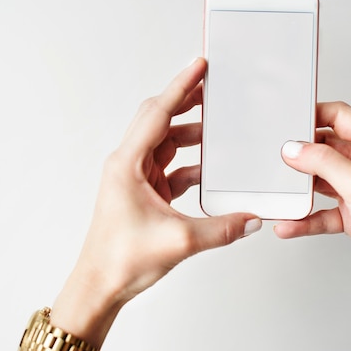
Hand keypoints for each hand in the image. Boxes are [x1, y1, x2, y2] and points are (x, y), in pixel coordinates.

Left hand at [19, 58, 261, 350]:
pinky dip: (191, 166)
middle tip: (212, 88)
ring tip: (219, 128)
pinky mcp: (142, 194)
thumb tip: (250, 219)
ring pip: (165, 144)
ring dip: (191, 135)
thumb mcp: (179, 241)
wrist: (100, 284)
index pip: (157, 114)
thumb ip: (221, 228)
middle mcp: (128, 165)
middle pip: (159, 121)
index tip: (198, 66)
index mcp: (127, 165)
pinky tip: (211, 170)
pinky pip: (170, 169)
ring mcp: (134, 179)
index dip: (180, 87)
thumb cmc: (119, 259)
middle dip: (186, 102)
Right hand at [274, 101, 350, 344]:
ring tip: (282, 190)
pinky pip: (317, 211)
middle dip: (302, 153)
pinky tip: (289, 223)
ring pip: (318, 180)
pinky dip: (302, 218)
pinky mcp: (347, 215)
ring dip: (299, 188)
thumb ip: (324, 163)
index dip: (316, 114)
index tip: (292, 119)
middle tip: (280, 156)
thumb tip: (295, 149)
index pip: (341, 117)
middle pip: (325, 147)